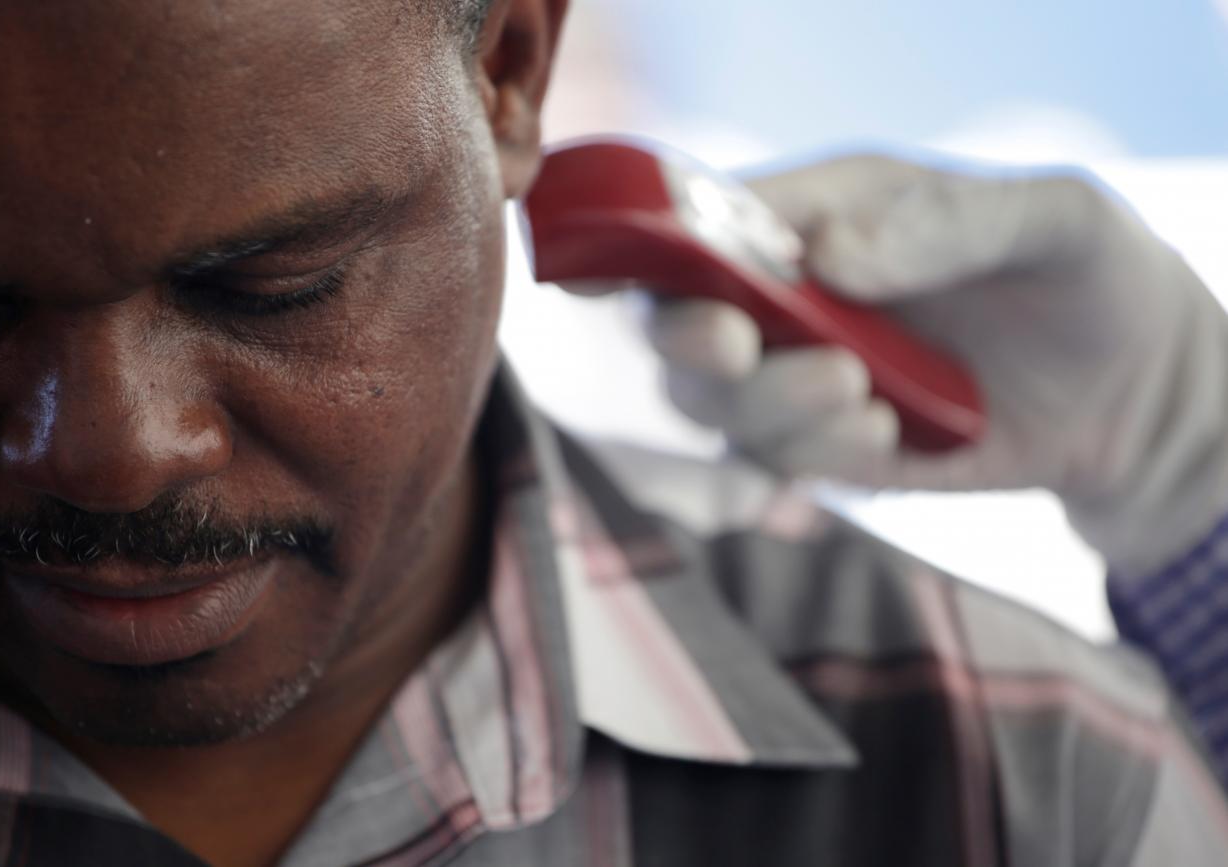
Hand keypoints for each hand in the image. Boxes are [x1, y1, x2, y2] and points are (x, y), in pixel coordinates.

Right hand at [611, 155, 1227, 573]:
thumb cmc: (1079, 271)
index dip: (645, 249)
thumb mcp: (1046, 221)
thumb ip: (942, 224)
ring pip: (720, 407)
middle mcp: (788, 298)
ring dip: (776, 409)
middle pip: (680, 324)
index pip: (700, 222)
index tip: (628, 284)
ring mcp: (800, 379)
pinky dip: (813, 463)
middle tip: (749, 349)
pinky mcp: (827, 450)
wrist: (1126, 390)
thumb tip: (829, 259)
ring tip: (871, 398)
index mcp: (816, 213)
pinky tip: (889, 441)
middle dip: (699, 346)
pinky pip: (778, 467)